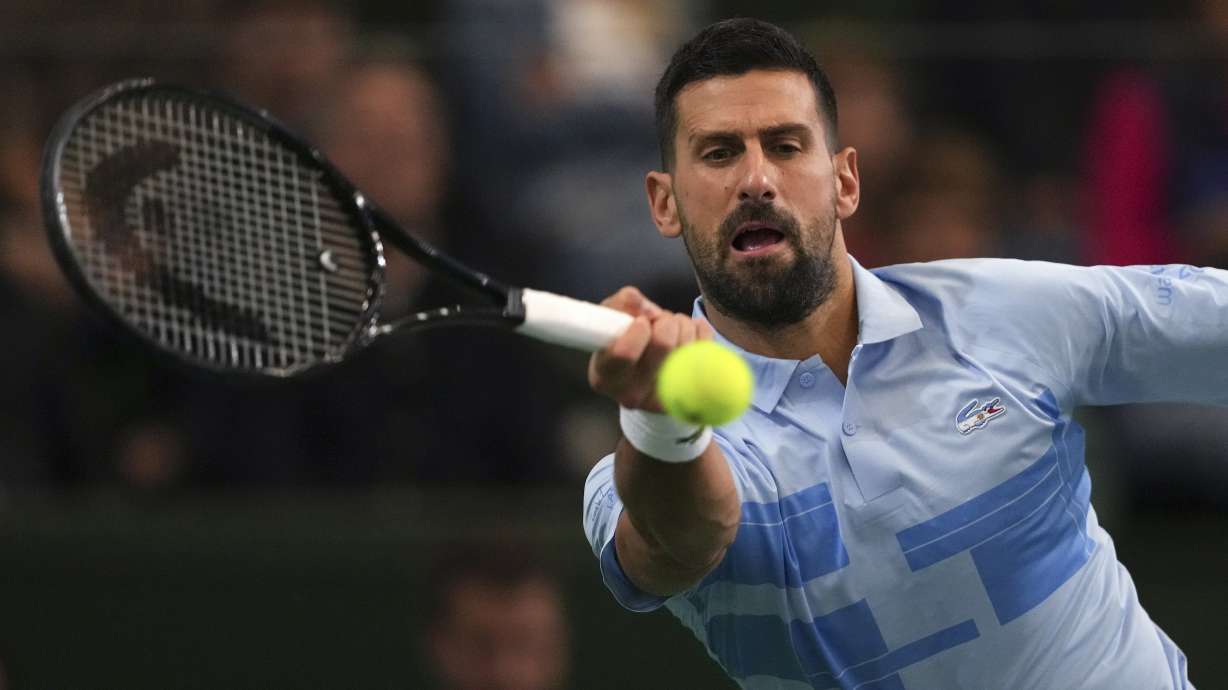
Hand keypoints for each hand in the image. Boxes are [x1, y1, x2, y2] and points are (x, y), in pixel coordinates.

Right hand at [588, 286, 713, 411]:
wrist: (643, 375)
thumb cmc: (623, 340)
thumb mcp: (612, 318)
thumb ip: (622, 304)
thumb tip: (645, 306)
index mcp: (605, 376)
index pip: (625, 352)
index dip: (639, 328)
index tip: (642, 321)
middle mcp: (631, 395)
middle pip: (664, 343)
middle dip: (665, 320)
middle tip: (659, 321)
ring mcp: (663, 399)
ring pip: (688, 344)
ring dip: (683, 324)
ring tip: (672, 327)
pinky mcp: (689, 396)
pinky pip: (708, 350)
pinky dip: (701, 332)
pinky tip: (689, 334)